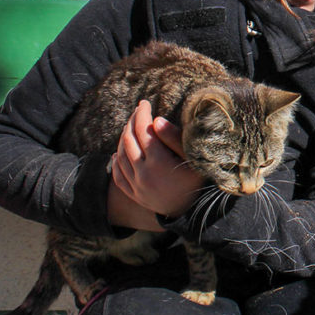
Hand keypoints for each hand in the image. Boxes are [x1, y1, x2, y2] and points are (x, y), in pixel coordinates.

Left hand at [109, 100, 204, 222]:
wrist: (193, 212)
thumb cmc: (197, 180)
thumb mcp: (193, 157)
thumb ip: (174, 138)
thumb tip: (156, 120)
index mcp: (159, 162)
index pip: (143, 130)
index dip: (142, 113)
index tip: (145, 102)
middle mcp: (144, 174)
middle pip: (129, 140)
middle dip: (132, 121)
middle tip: (138, 110)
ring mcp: (136, 185)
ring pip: (120, 155)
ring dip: (123, 137)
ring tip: (132, 126)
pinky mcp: (133, 194)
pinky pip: (118, 173)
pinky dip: (116, 159)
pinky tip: (119, 151)